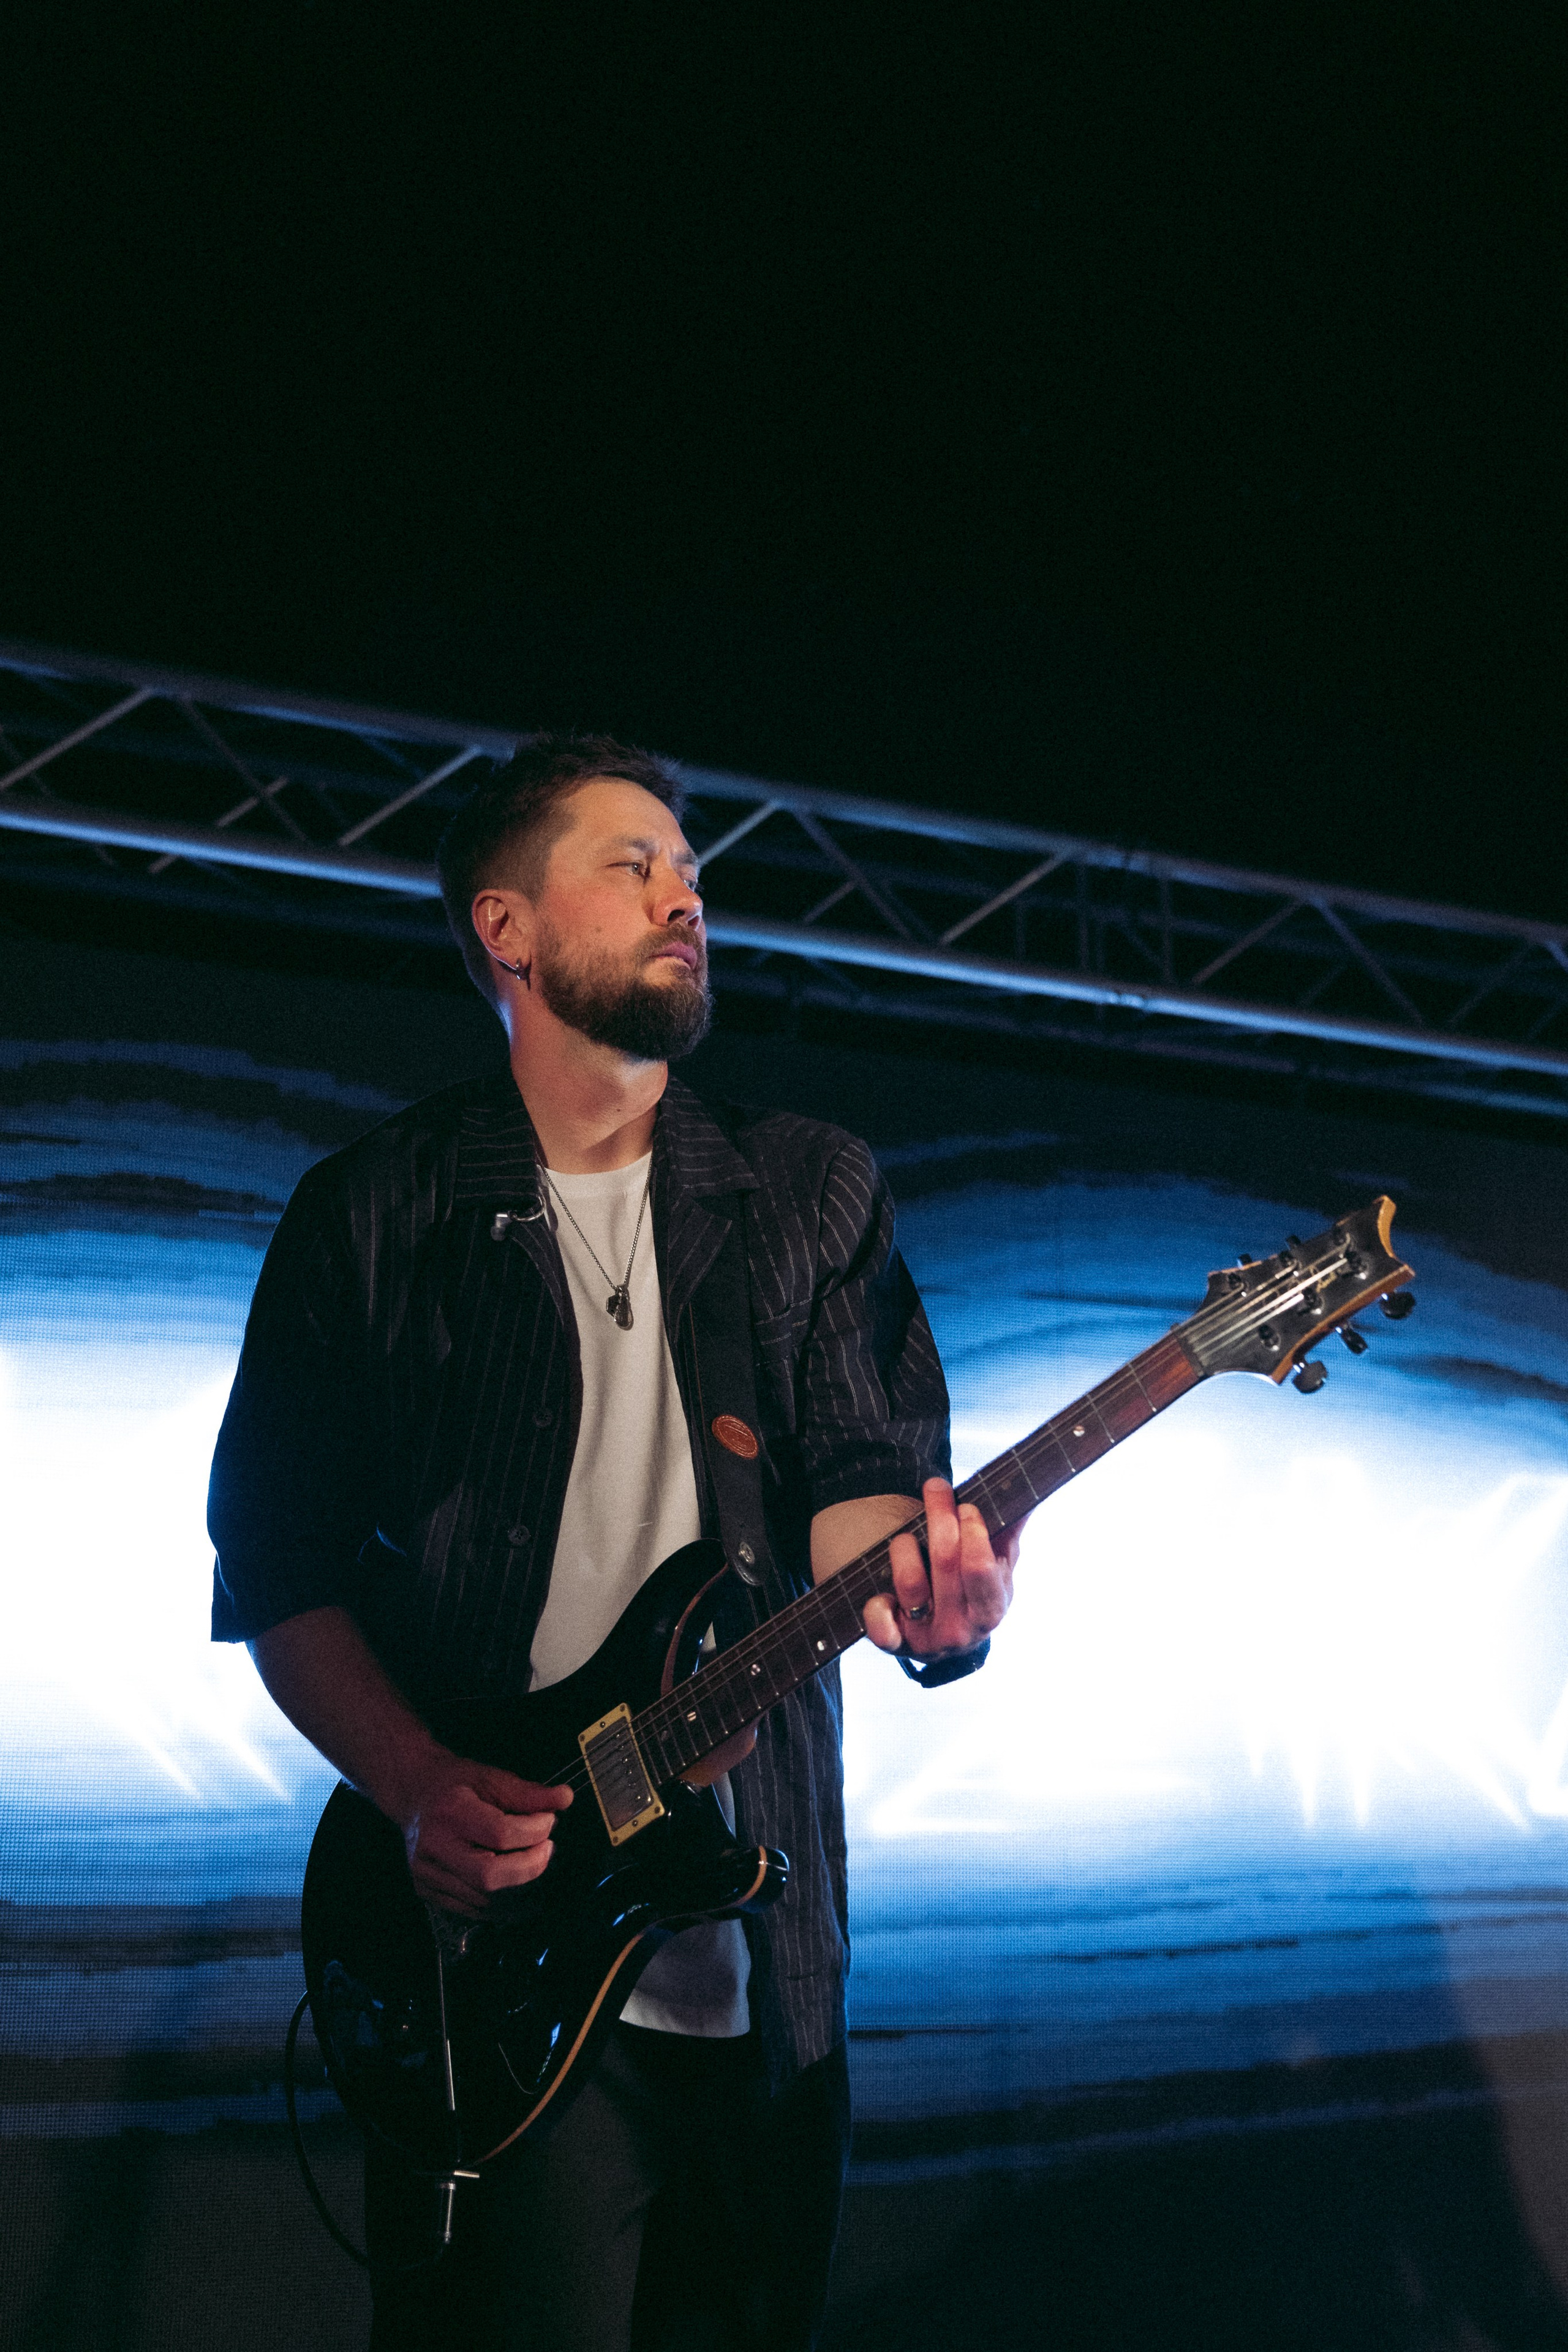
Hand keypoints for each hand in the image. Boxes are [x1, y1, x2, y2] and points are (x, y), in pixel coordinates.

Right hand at [396, 1749, 572, 1917]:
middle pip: (490, 1875)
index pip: (500, 1833)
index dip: (534, 1831)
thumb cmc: (454, 1784)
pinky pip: (471, 1910)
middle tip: (547, 1850)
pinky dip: (500, 1904)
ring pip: (484, 1899)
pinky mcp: (427, 1890)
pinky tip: (517, 1888)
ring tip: (535, 1865)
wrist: (414, 1794)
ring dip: (520, 1888)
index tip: (549, 1822)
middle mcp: (434, 1845)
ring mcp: (427, 1873)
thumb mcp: (490, 1778)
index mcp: (449, 1811)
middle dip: (530, 1867)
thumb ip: (528, 1792)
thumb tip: (564, 1798)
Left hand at [861, 1476, 1021, 1661]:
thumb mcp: (997, 1569)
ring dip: (905, 1546)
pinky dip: (877, 1609)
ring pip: (911, 1582)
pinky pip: (880, 1627)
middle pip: (945, 1563)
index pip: (981, 1568)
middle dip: (940, 1517)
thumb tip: (1026, 1498)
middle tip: (936, 1487)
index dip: (972, 1533)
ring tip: (907, 1536)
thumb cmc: (974, 1593)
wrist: (950, 1639)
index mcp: (990, 1610)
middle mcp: (960, 1629)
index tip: (966, 1506)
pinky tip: (882, 1594)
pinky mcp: (895, 1644)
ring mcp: (926, 1639)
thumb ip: (1009, 1534)